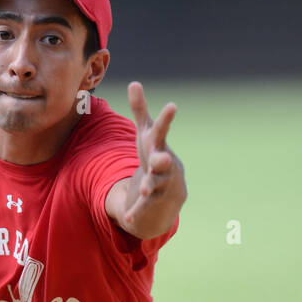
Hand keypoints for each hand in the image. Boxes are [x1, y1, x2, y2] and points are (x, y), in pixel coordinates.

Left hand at [124, 81, 180, 226]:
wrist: (169, 188)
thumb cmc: (154, 153)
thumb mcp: (145, 133)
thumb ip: (140, 110)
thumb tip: (134, 82)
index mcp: (158, 146)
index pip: (162, 130)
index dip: (166, 118)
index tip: (172, 105)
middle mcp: (163, 164)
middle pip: (163, 161)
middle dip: (162, 160)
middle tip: (162, 158)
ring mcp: (160, 183)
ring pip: (156, 184)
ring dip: (150, 186)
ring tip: (145, 189)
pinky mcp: (153, 201)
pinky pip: (145, 206)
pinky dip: (137, 211)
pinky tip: (129, 218)